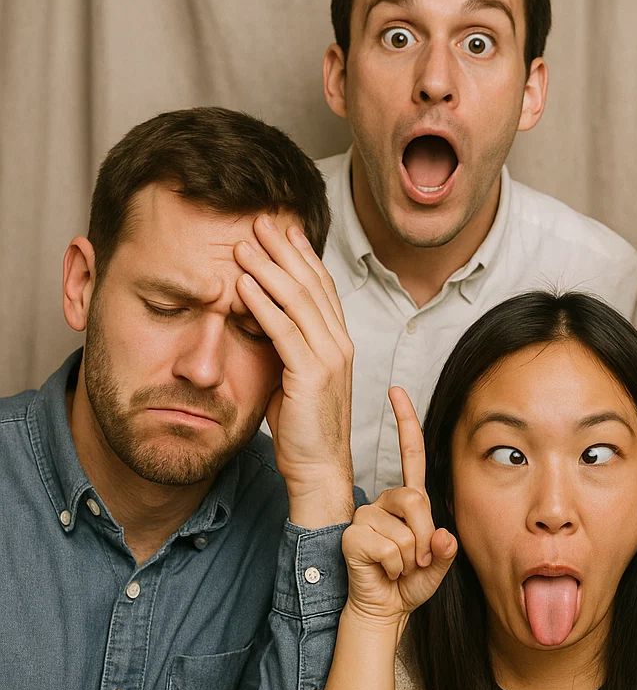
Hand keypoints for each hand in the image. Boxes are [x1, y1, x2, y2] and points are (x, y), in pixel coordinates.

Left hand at [235, 216, 353, 527]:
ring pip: (299, 300)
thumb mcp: (294, 377)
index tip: (280, 230)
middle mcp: (339, 343)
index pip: (321, 287)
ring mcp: (330, 358)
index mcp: (338, 342)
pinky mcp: (312, 374)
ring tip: (243, 245)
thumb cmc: (304, 428)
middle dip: (284, 250)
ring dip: (269, 268)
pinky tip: (244, 284)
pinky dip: (263, 304)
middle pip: (311, 284)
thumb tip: (259, 319)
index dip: (301, 255)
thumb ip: (285, 346)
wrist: (319, 468)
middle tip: (259, 221)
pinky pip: (284, 331)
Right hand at [341, 387, 457, 625]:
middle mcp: (385, 501)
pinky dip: (394, 567)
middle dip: (426, 538)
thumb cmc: (409, 581)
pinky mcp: (352, 534)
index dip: (405, 421)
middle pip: (416, 501)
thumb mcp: (439, 563)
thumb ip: (445, 548)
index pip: (409, 454)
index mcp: (408, 500)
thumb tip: (443, 536)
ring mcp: (365, 516)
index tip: (396, 390)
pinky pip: (388, 548)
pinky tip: (382, 570)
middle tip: (417, 559)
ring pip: (405, 531)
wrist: (384, 608)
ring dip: (410, 558)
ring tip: (398, 566)